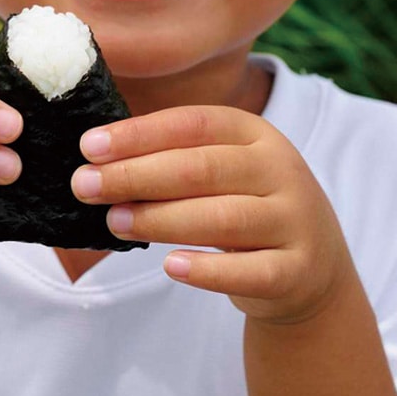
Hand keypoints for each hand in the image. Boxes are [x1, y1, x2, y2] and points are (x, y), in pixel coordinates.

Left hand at [71, 105, 354, 323]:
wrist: (312, 267)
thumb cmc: (239, 203)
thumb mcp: (217, 167)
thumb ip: (168, 157)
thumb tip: (94, 159)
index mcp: (253, 133)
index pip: (190, 124)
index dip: (137, 134)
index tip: (88, 147)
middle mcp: (280, 170)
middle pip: (200, 169)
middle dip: (134, 176)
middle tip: (85, 185)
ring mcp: (295, 221)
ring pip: (222, 218)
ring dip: (159, 220)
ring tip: (113, 221)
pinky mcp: (298, 271)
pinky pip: (250, 272)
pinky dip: (208, 270)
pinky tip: (170, 266)